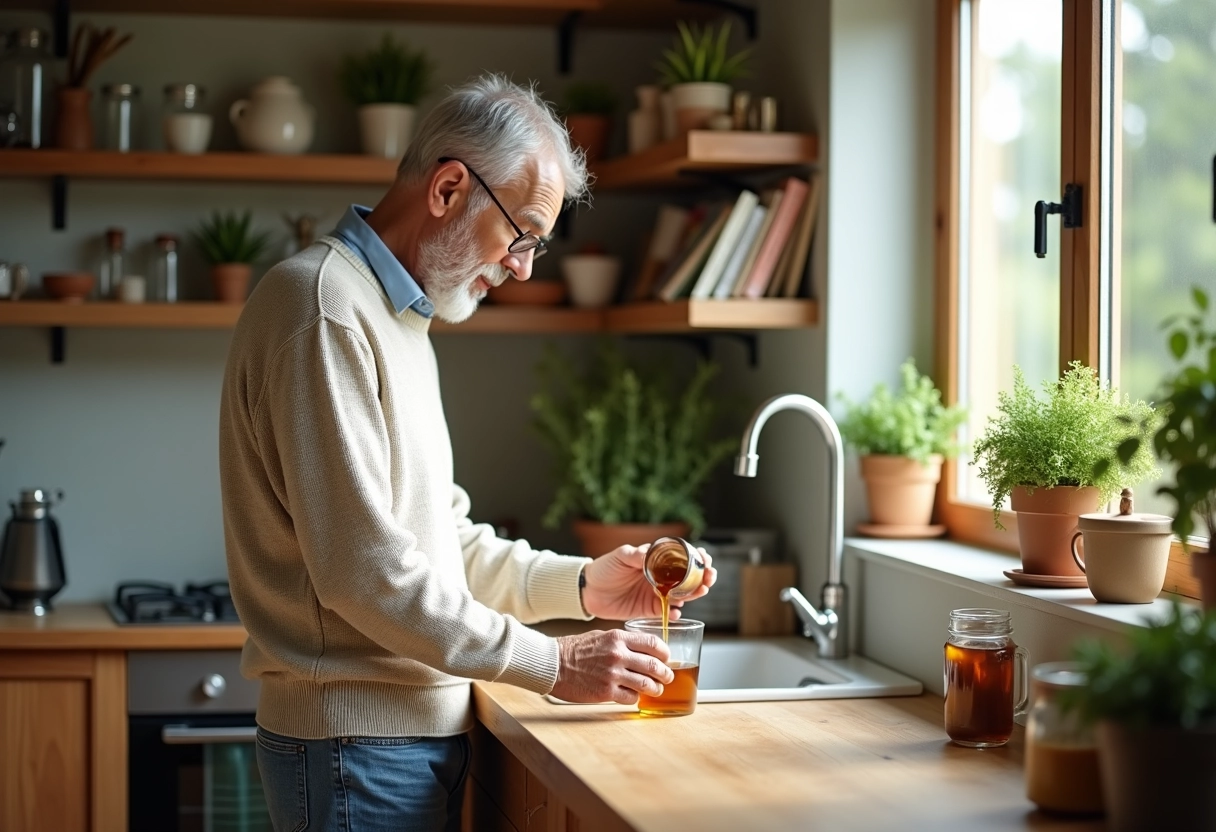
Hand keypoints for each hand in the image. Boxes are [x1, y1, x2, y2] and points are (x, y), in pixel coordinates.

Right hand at [552, 629, 673, 703]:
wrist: (553, 664)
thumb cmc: (574, 649)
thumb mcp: (601, 636)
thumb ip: (622, 642)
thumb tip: (642, 650)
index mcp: (617, 638)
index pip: (653, 644)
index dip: (664, 652)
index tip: (666, 658)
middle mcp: (618, 655)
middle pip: (654, 665)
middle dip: (665, 673)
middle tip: (667, 677)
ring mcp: (613, 675)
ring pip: (646, 684)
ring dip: (655, 688)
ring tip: (656, 689)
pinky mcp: (606, 692)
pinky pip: (631, 698)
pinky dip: (635, 697)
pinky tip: (633, 695)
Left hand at [580, 543, 715, 621]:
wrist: (589, 590)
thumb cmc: (605, 568)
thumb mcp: (620, 556)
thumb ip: (636, 555)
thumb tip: (649, 552)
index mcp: (657, 561)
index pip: (684, 557)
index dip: (698, 558)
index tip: (705, 559)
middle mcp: (662, 578)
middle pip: (690, 578)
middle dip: (704, 577)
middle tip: (709, 577)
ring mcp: (657, 594)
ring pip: (683, 595)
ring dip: (695, 594)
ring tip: (700, 591)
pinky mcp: (650, 610)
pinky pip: (668, 613)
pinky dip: (675, 613)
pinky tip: (676, 612)